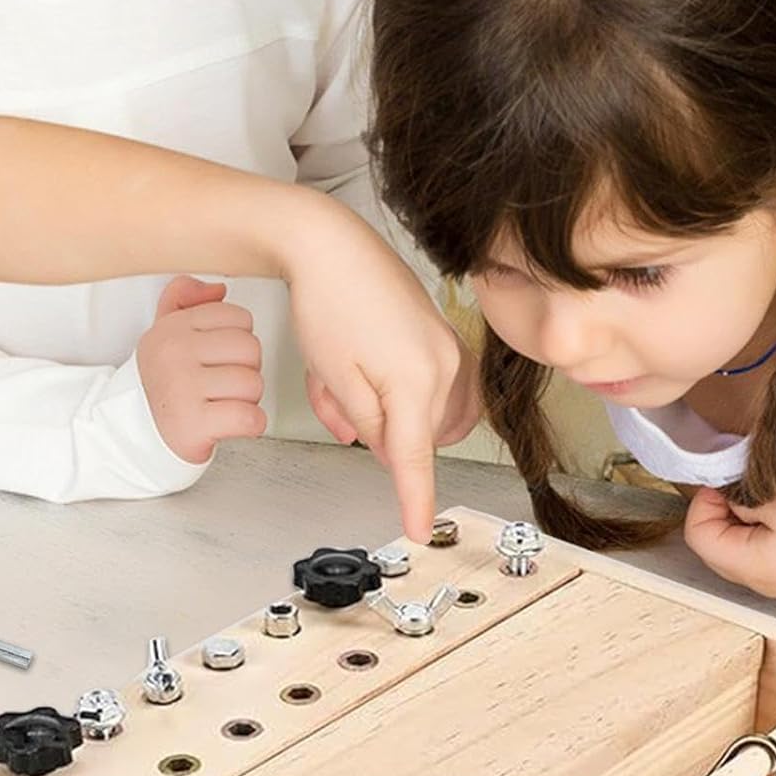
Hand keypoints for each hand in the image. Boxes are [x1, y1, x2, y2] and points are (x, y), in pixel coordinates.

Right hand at [135, 277, 266, 464]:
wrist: (133, 434)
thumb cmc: (161, 384)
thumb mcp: (163, 333)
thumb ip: (184, 299)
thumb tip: (218, 289)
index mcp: (171, 328)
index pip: (238, 318)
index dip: (237, 342)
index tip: (219, 358)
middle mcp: (173, 354)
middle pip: (250, 348)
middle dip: (246, 370)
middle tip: (223, 386)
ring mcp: (182, 388)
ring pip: (253, 384)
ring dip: (247, 400)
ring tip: (222, 404)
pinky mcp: (193, 424)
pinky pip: (249, 418)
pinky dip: (250, 425)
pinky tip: (230, 424)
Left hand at [283, 214, 472, 540]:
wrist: (331, 244)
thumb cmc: (327, 302)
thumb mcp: (335, 378)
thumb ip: (365, 423)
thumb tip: (383, 447)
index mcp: (417, 381)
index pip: (415, 458)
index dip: (416, 499)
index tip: (421, 531)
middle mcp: (444, 365)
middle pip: (412, 432)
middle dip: (371, 428)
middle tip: (333, 399)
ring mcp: (448, 347)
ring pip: (418, 411)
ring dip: (380, 409)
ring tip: (340, 378)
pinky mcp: (441, 334)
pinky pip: (424, 385)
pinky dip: (392, 389)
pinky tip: (362, 368)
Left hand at [683, 488, 775, 600]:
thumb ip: (740, 496)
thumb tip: (721, 492)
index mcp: (748, 566)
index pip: (697, 535)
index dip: (703, 503)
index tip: (724, 482)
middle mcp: (756, 582)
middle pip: (710, 545)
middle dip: (718, 512)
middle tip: (739, 488)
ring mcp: (773, 583)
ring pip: (731, 549)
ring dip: (738, 521)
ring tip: (763, 500)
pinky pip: (754, 553)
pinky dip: (756, 531)